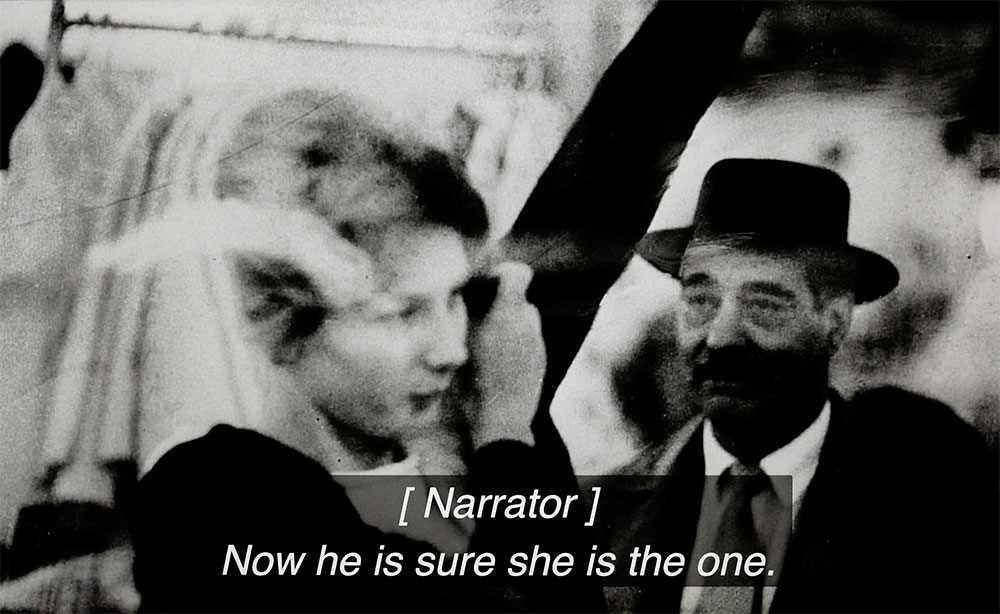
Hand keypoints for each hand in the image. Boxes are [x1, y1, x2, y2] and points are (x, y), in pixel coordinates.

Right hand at [467, 262, 544, 447]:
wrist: (502, 420)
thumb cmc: (475, 380)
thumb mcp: (462, 342)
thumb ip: (469, 312)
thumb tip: (468, 292)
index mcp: (509, 313)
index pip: (519, 273)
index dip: (504, 274)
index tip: (488, 286)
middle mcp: (529, 323)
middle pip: (519, 299)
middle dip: (502, 305)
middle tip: (481, 321)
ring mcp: (538, 341)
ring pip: (524, 321)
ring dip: (509, 326)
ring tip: (489, 346)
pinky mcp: (542, 359)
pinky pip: (528, 340)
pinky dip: (516, 344)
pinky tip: (501, 363)